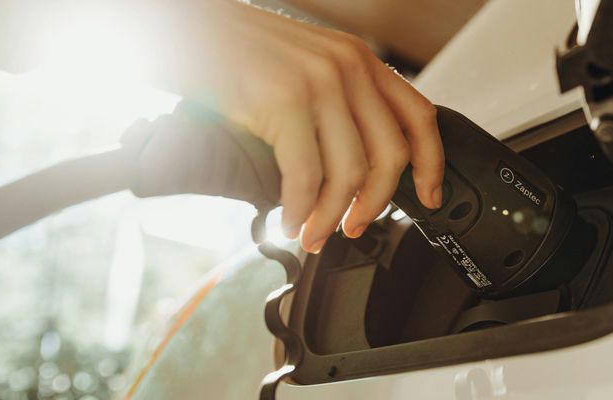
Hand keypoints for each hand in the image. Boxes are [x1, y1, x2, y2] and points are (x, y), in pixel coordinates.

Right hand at [172, 3, 443, 252]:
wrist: (181, 26)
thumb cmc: (232, 51)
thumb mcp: (303, 66)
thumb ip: (334, 102)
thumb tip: (351, 167)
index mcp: (358, 60)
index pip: (418, 115)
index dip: (431, 164)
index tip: (428, 197)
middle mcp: (347, 68)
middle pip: (390, 155)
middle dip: (375, 204)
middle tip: (354, 227)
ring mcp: (318, 83)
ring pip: (349, 173)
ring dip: (331, 216)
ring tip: (313, 233)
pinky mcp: (283, 101)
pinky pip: (306, 175)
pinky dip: (301, 210)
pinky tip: (290, 221)